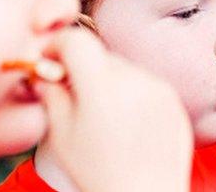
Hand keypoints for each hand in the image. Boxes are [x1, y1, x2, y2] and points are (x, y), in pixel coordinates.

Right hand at [37, 29, 192, 191]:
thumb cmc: (99, 175)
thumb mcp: (62, 135)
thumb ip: (51, 96)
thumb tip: (43, 74)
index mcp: (102, 88)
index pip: (76, 41)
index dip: (58, 45)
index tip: (49, 60)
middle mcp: (134, 80)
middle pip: (98, 53)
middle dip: (81, 66)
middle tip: (70, 90)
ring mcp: (158, 88)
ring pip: (121, 67)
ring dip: (106, 79)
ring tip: (101, 114)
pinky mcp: (172, 99)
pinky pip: (143, 82)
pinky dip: (129, 91)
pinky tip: (123, 120)